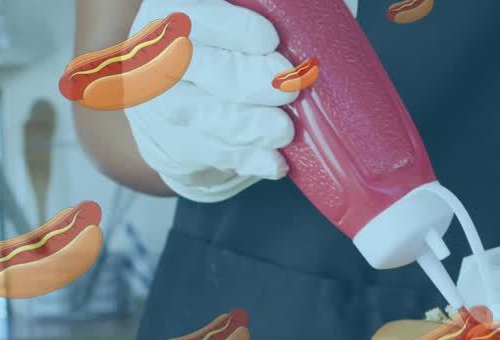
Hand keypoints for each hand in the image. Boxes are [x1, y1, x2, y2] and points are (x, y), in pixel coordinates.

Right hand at [124, 0, 356, 202]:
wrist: (187, 93)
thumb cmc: (230, 47)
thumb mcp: (242, 17)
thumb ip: (286, 8)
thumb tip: (342, 6)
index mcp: (174, 12)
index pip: (195, 16)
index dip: (231, 28)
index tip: (269, 39)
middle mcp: (157, 54)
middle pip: (192, 66)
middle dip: (244, 79)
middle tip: (291, 87)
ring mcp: (160, 103)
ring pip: (198, 115)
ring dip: (246, 126)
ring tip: (283, 130)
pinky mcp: (176, 144)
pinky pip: (209, 154)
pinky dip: (247, 160)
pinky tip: (274, 163)